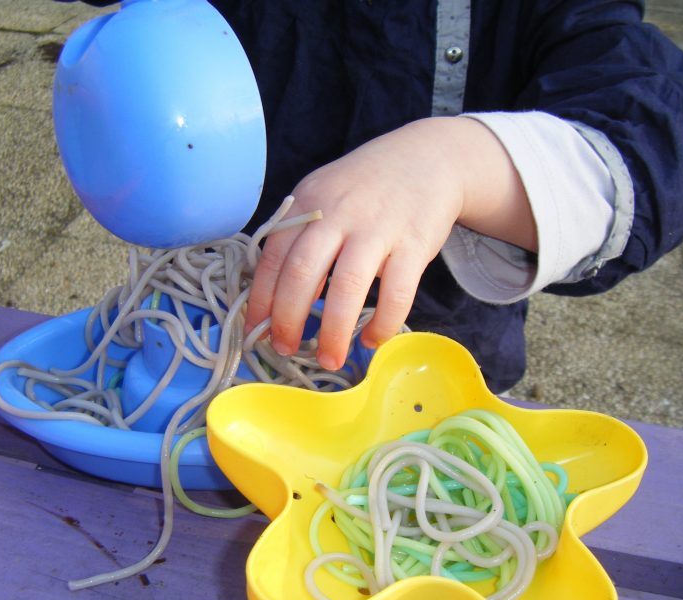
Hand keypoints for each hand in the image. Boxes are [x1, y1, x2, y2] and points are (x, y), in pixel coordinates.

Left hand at [244, 116, 536, 370]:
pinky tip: (371, 339)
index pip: (273, 257)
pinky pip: (396, 293)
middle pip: (301, 273)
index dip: (260, 300)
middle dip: (288, 319)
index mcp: (307, 204)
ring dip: (333, 331)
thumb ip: (299, 239)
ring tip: (329, 358)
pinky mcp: (414, 243)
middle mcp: (337, 214)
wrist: (428, 157)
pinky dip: (382, 323)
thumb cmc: (365, 188)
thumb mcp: (323, 198)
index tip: (255, 330)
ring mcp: (377, 228)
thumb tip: (279, 298)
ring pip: (346, 287)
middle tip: (285, 349)